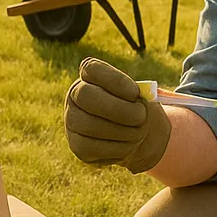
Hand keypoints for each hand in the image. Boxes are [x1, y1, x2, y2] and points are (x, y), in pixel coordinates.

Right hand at [63, 57, 171, 172]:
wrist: (132, 133)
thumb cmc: (134, 106)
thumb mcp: (139, 95)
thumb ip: (140, 93)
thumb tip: (145, 98)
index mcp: (89, 75)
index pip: (92, 69)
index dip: (116, 80)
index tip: (136, 93)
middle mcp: (74, 95)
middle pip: (86, 96)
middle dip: (119, 109)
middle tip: (141, 116)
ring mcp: (71, 120)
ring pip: (91, 125)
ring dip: (123, 131)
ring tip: (140, 131)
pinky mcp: (77, 145)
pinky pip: (93, 147)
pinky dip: (118, 147)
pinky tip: (130, 144)